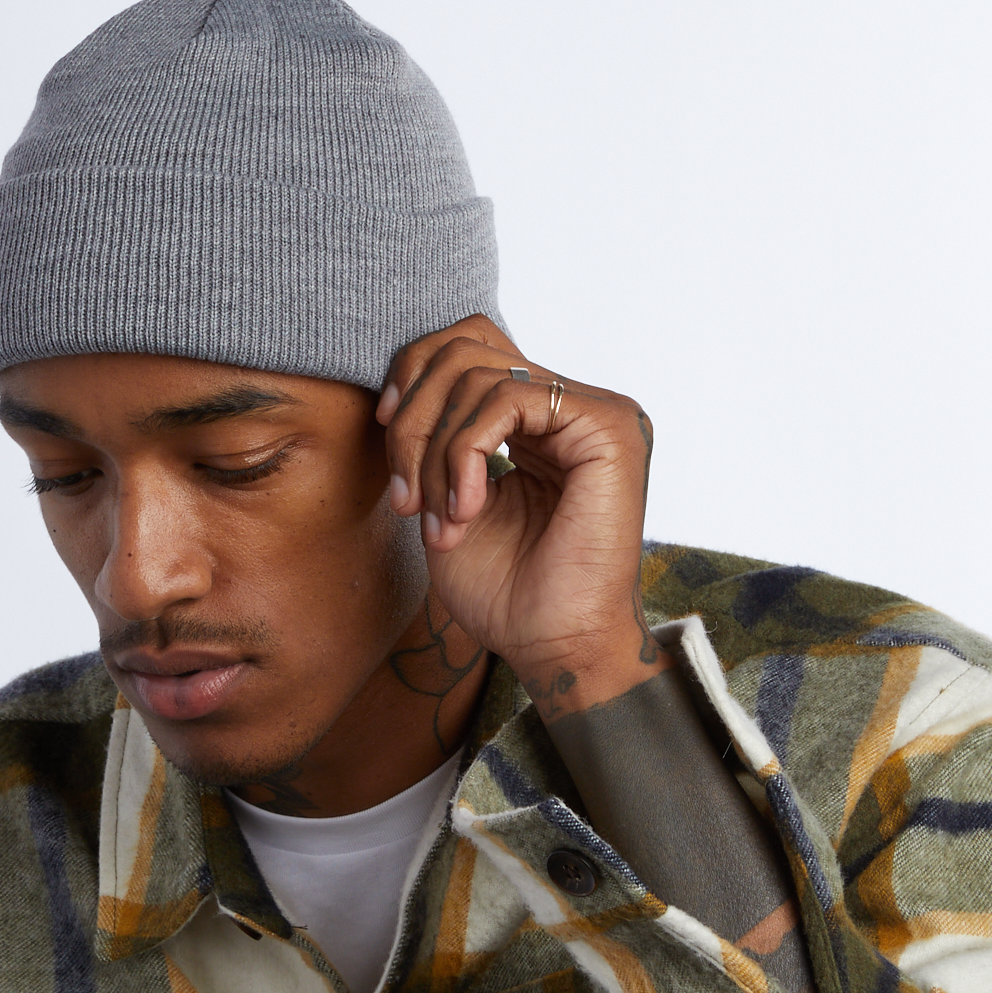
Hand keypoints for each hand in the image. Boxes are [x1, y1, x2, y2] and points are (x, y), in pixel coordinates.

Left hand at [376, 317, 661, 716]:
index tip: (384, 436)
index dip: (412, 377)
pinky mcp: (607, 425)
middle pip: (465, 346)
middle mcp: (569, 405)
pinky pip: (506, 399)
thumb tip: (399, 395)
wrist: (553, 646)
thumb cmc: (505, 592)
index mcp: (537, 419)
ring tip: (439, 518)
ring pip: (476, 373)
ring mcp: (593, 410)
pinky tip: (466, 508)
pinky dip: (465, 454)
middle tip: (405, 495)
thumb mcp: (446, 501)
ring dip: (435, 453)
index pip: (467, 346)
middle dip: (413, 418)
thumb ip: (434, 442)